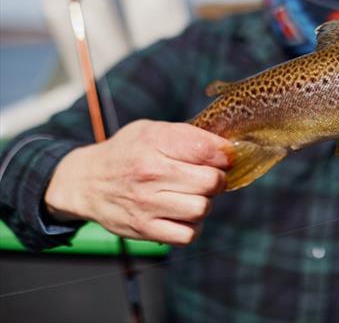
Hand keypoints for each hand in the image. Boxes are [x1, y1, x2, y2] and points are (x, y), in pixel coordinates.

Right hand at [44, 120, 231, 245]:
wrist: (85, 182)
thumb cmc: (127, 152)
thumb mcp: (151, 130)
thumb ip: (187, 135)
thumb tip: (227, 149)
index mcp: (155, 143)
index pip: (207, 149)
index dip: (225, 155)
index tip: (224, 158)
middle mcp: (151, 173)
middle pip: (211, 182)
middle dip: (218, 180)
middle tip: (208, 178)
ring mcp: (147, 204)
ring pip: (202, 209)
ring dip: (205, 203)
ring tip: (193, 196)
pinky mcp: (144, 228)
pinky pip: (188, 234)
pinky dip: (193, 226)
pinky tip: (183, 215)